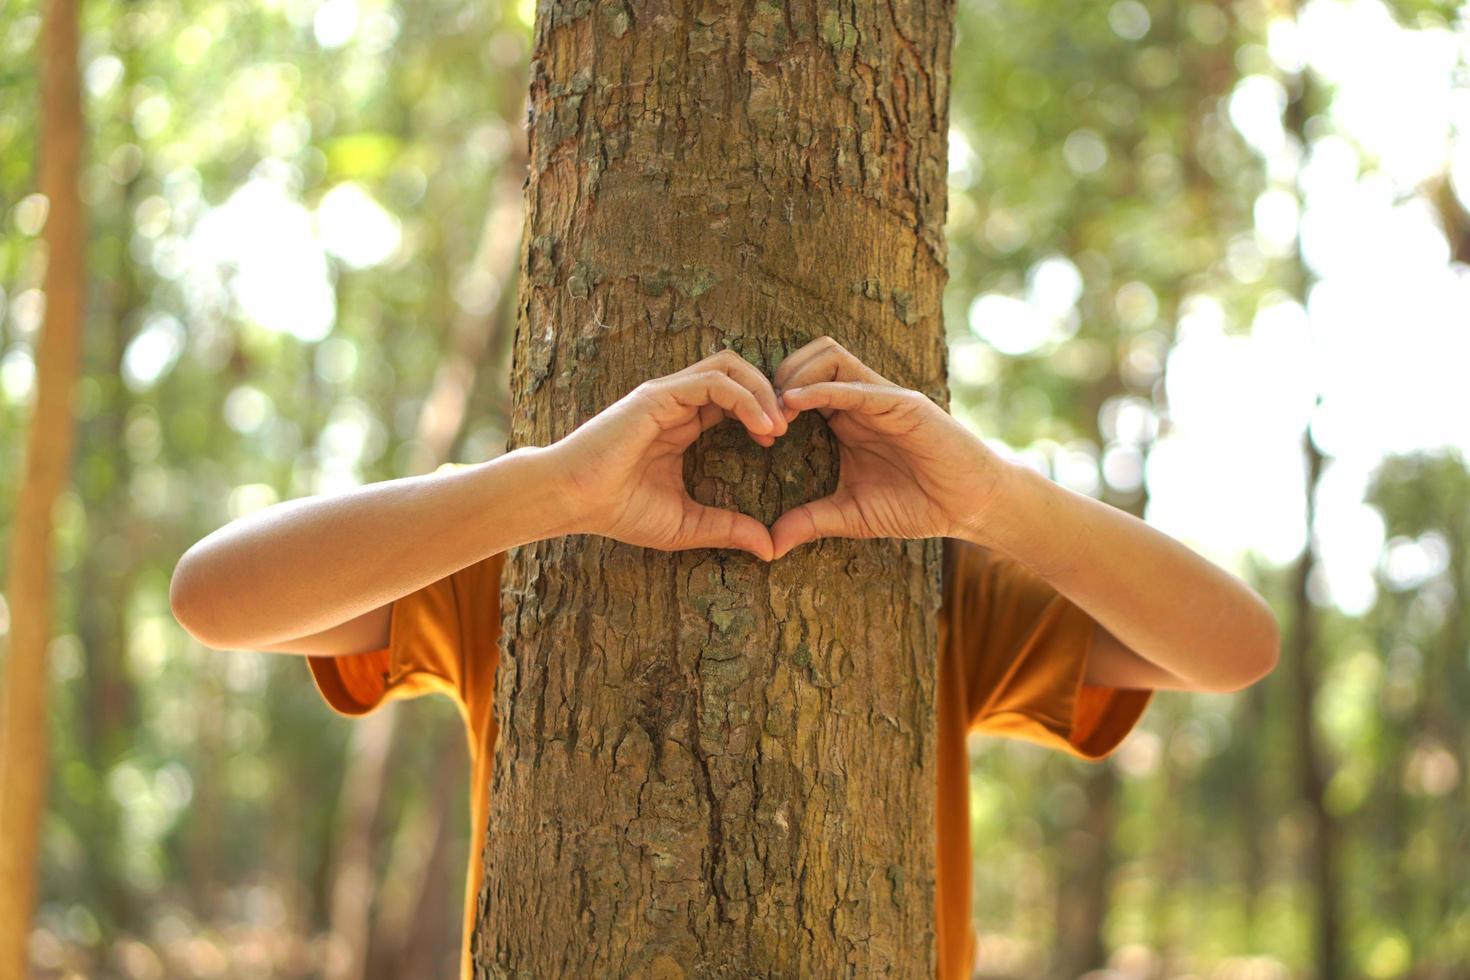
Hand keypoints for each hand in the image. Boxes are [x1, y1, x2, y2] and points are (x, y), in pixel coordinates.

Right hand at [550, 349, 789, 559]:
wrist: (572, 502)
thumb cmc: (618, 511)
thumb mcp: (687, 524)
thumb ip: (728, 529)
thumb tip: (770, 548)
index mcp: (683, 423)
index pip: (734, 397)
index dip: (763, 410)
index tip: (780, 441)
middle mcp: (677, 402)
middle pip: (737, 371)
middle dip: (771, 393)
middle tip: (790, 427)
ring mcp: (667, 395)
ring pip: (729, 366)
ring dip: (763, 391)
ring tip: (779, 427)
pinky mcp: (658, 396)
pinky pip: (713, 382)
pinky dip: (746, 399)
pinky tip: (762, 429)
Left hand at [769, 337, 1007, 559]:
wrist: (970, 506)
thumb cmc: (917, 505)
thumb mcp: (851, 515)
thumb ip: (811, 521)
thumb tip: (768, 545)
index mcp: (845, 418)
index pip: (799, 383)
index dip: (769, 401)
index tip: (752, 434)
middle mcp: (861, 399)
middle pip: (808, 358)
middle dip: (775, 380)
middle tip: (759, 419)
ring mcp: (881, 396)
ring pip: (828, 356)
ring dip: (794, 377)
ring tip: (777, 414)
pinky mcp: (902, 403)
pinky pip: (855, 385)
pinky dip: (821, 390)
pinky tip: (795, 406)